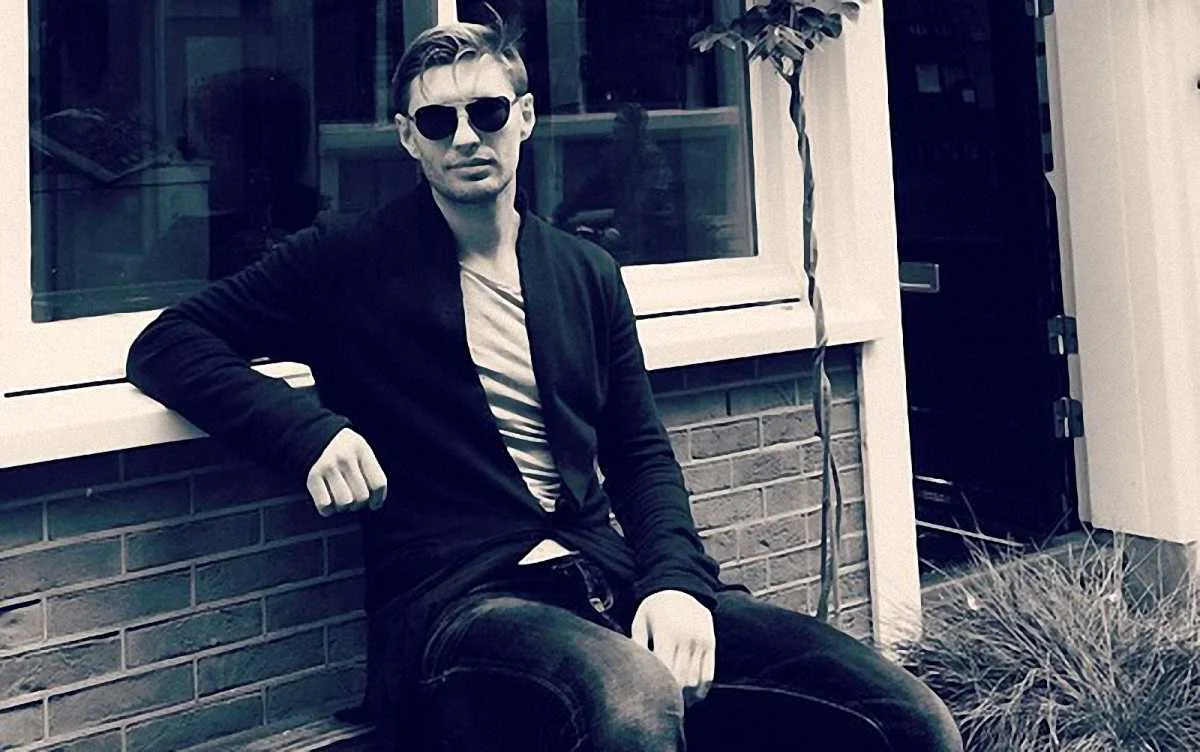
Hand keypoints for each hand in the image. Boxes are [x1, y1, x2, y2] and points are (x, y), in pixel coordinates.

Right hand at [306, 428, 387, 516]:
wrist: (314, 435)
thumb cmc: (344, 450)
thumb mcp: (361, 451)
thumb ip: (369, 472)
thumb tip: (375, 503)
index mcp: (362, 450)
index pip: (378, 483)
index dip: (378, 499)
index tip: (374, 504)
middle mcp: (345, 458)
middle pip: (362, 497)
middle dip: (360, 504)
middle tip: (354, 499)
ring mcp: (328, 467)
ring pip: (344, 503)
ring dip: (344, 507)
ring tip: (342, 500)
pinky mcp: (312, 477)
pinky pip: (325, 505)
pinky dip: (328, 509)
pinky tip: (328, 501)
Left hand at [631, 590, 715, 704]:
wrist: (681, 587)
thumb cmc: (654, 607)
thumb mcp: (640, 621)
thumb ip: (636, 646)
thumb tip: (632, 673)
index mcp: (666, 633)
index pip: (664, 671)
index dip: (658, 689)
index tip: (650, 700)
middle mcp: (686, 638)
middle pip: (680, 679)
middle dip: (672, 697)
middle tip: (661, 707)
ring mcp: (701, 642)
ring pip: (695, 681)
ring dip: (686, 698)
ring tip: (676, 705)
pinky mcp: (711, 644)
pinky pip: (709, 675)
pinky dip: (701, 690)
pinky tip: (692, 698)